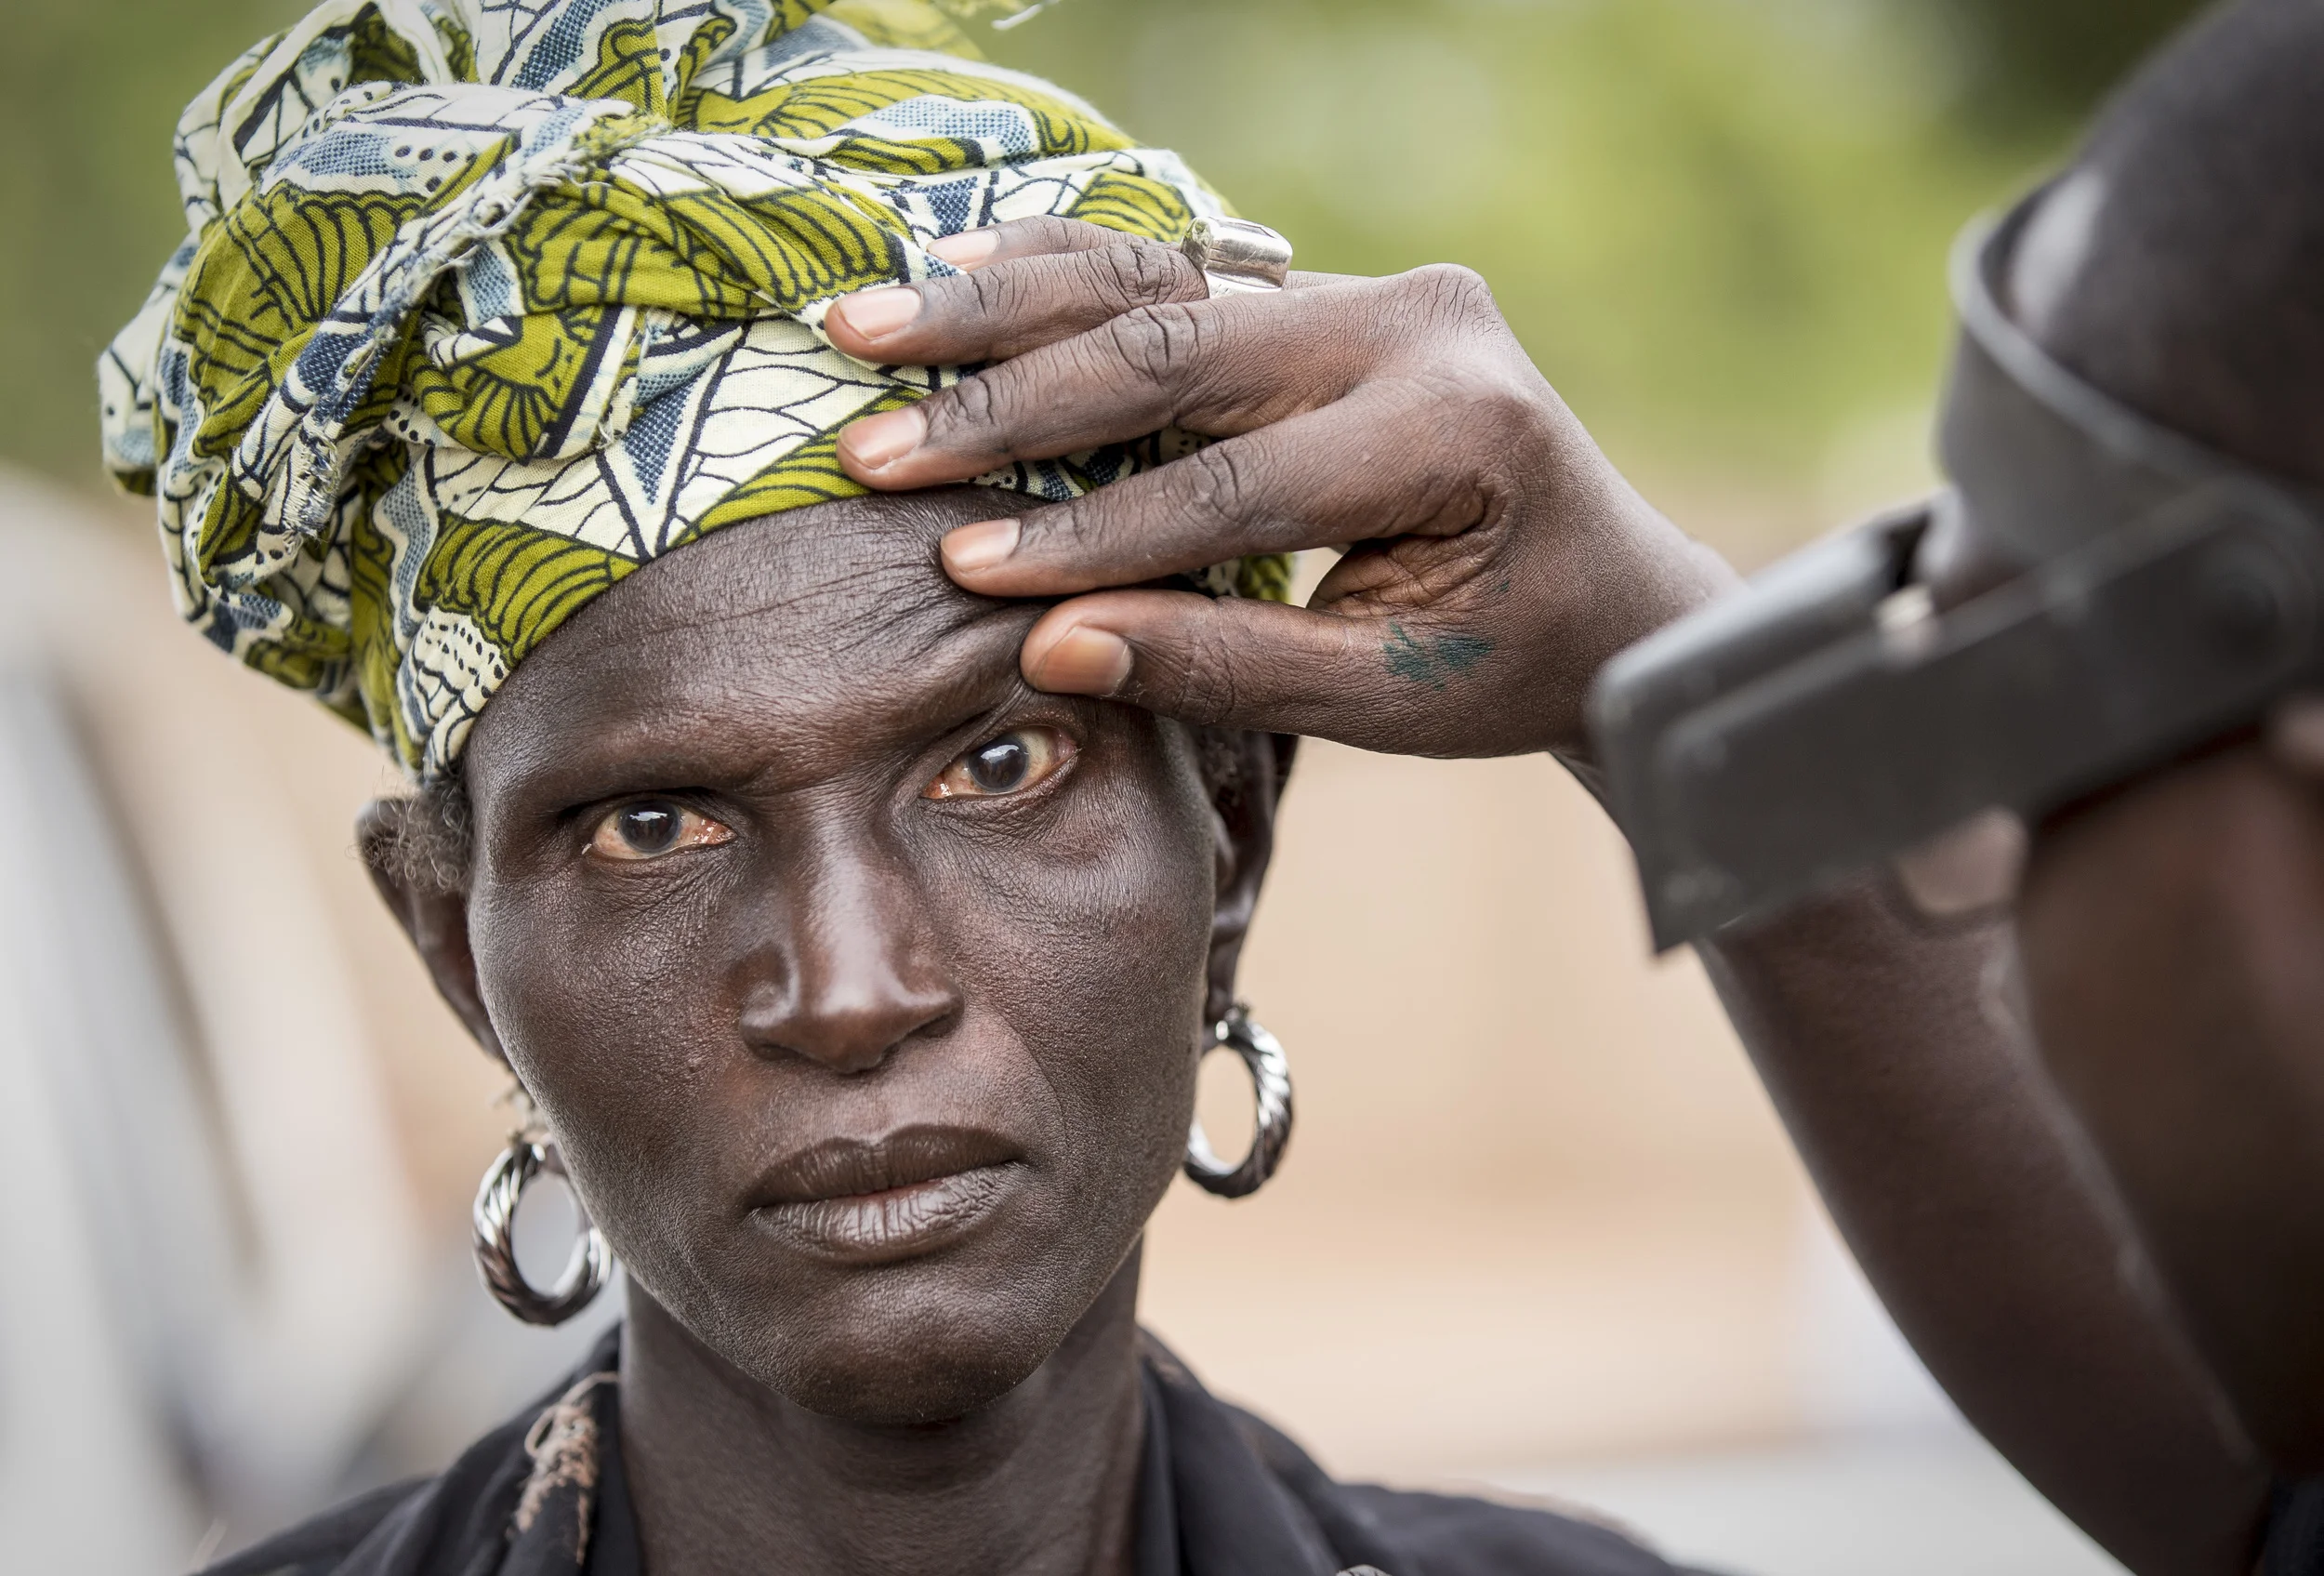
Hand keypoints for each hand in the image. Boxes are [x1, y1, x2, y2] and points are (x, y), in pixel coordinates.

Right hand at [828, 218, 1735, 763]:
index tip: (959, 566)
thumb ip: (1224, 665)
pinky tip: (953, 268)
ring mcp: (1374, 289)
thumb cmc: (1506, 661)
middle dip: (1009, 402)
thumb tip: (1051, 648)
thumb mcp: (1384, 694)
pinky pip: (1178, 269)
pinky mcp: (1333, 285)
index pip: (1235, 485)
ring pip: (1160, 284)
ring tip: (870, 324)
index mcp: (1452, 431)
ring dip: (1005, 308)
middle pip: (1176, 352)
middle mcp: (1415, 326)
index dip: (1090, 532)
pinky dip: (1062, 276)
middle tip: (873, 440)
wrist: (1610, 592)